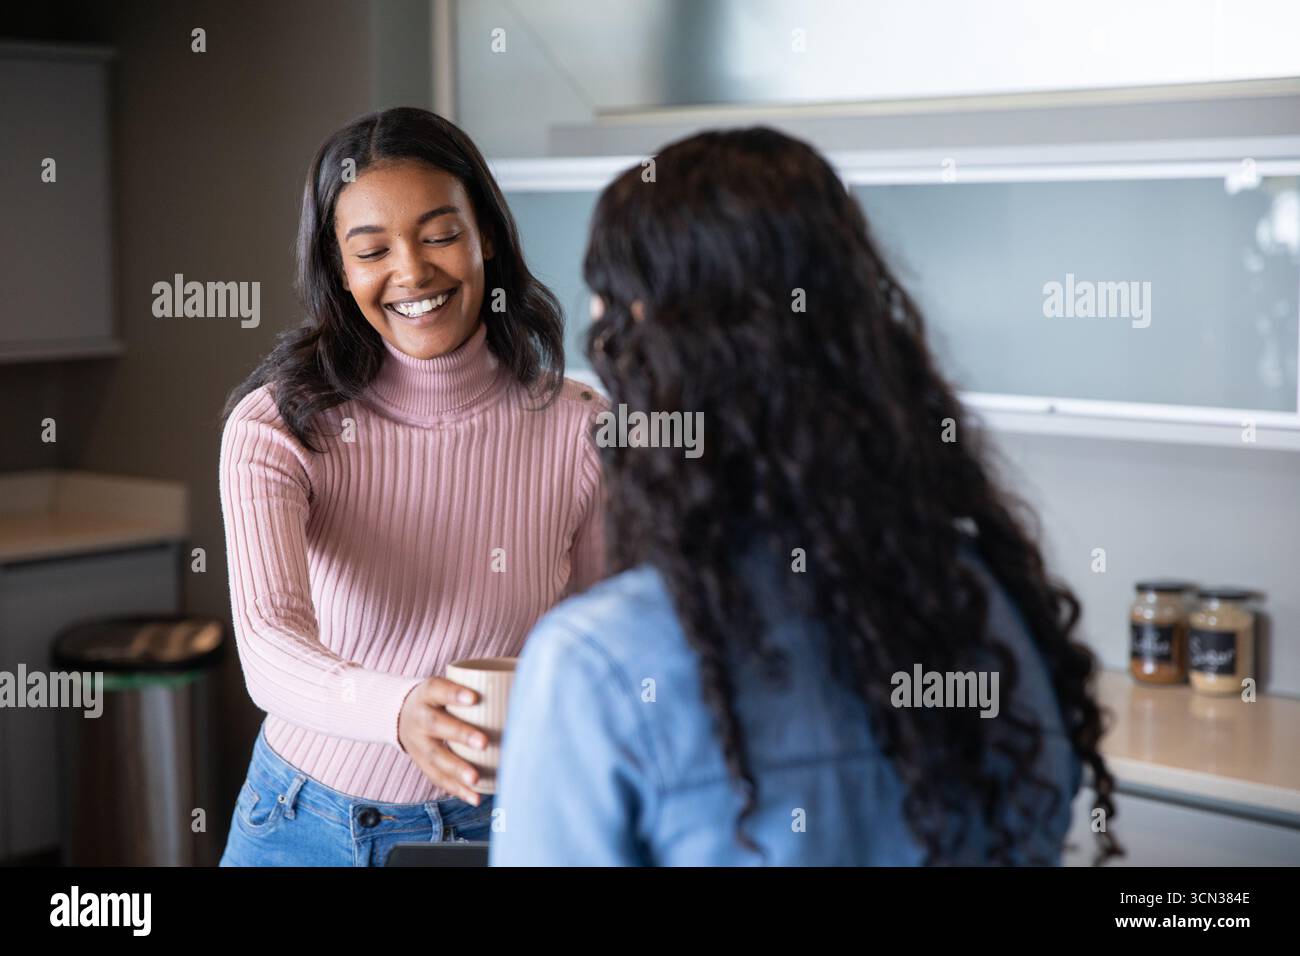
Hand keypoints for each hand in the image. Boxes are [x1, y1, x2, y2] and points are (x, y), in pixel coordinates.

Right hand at [397, 676, 488, 804]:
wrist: (401, 715)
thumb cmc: (440, 697)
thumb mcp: (447, 685)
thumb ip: (477, 684)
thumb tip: (521, 676)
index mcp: (427, 693)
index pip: (438, 689)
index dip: (454, 694)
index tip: (474, 698)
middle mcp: (419, 718)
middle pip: (436, 725)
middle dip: (460, 734)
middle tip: (483, 742)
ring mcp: (417, 743)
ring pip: (435, 757)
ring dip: (456, 769)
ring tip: (475, 779)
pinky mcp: (421, 764)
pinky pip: (437, 778)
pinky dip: (457, 789)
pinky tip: (475, 797)